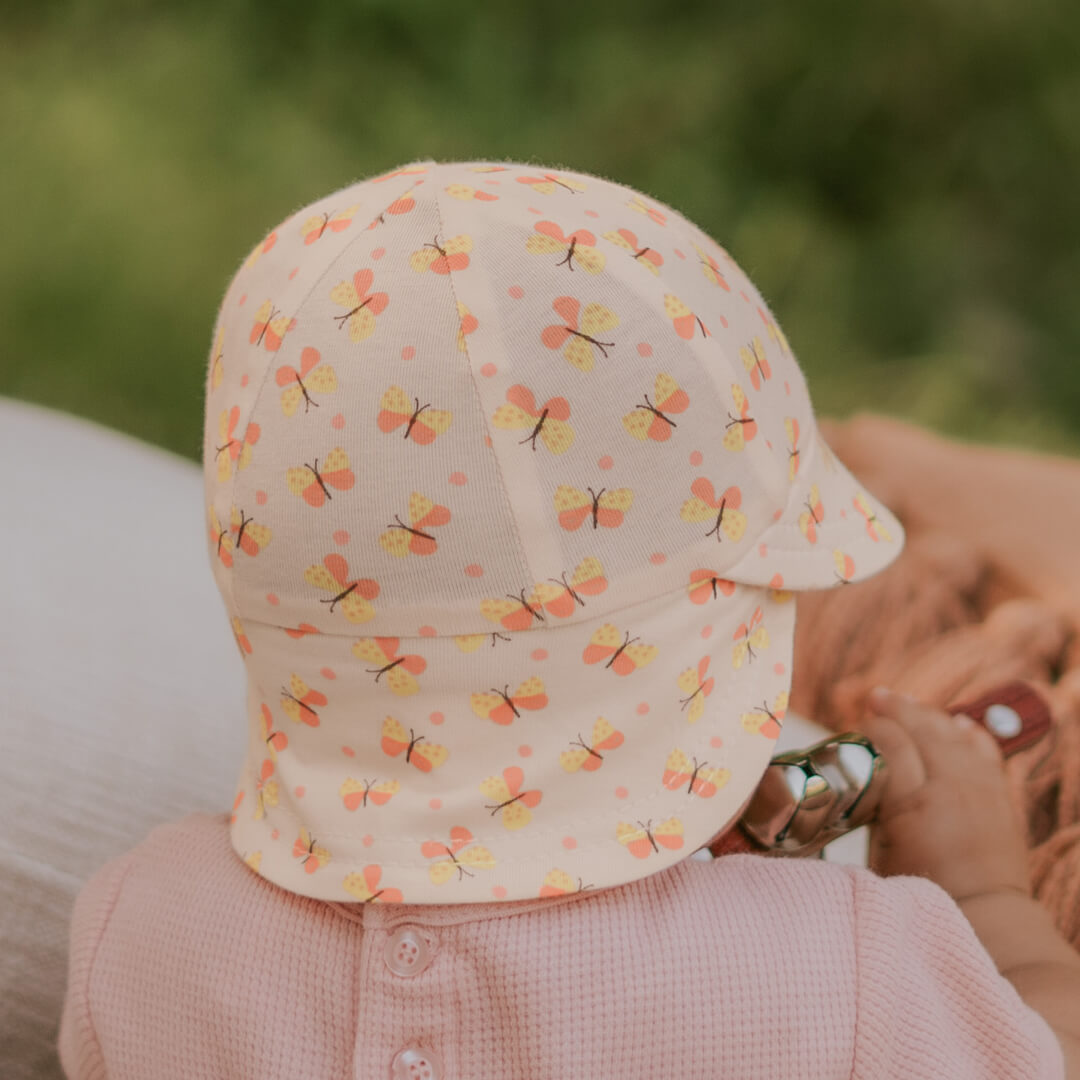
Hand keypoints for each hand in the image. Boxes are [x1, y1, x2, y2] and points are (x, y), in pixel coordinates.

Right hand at [852, 687, 1031, 903]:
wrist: (986, 916)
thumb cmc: (924, 891)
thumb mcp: (880, 850)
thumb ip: (873, 806)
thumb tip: (863, 774)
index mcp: (913, 804)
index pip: (891, 743)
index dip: (873, 727)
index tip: (859, 726)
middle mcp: (951, 788)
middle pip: (923, 729)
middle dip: (897, 709)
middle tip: (876, 698)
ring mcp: (981, 788)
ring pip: (953, 732)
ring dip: (929, 714)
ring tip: (907, 704)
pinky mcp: (1001, 794)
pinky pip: (985, 747)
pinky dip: (967, 731)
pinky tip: (954, 722)